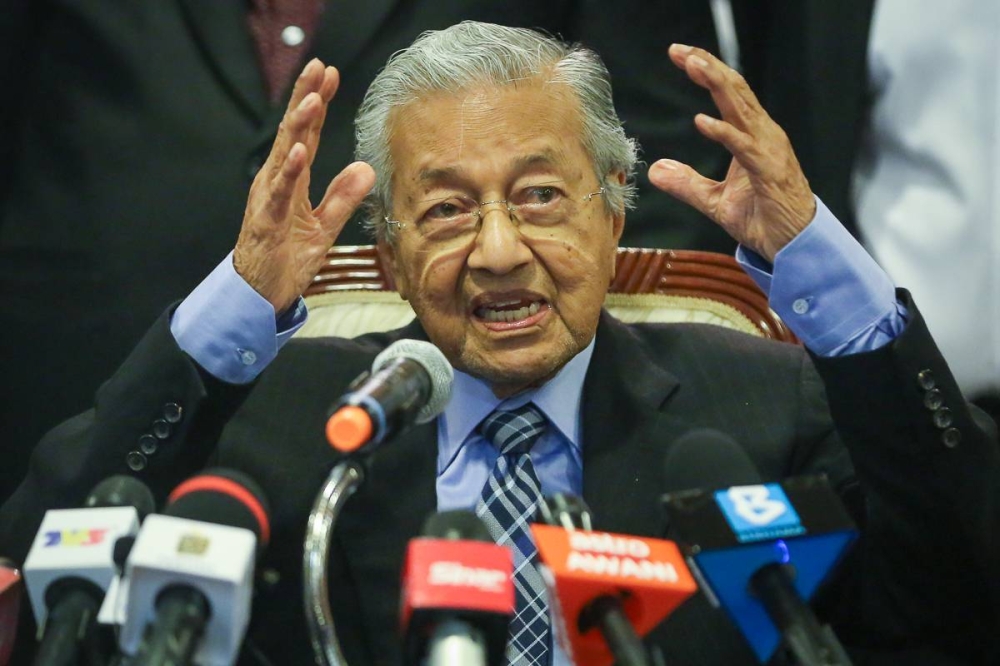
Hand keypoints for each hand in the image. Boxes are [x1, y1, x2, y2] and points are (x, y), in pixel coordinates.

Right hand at [234, 59, 375, 313]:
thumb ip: (343, 198)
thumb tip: (367, 168)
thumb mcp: (324, 226)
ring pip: (283, 156)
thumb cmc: (286, 258)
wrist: (260, 294)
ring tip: (313, 100)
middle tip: (318, 67)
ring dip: (298, 128)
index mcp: (290, 180)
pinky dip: (288, 171)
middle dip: (305, 98)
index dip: (317, 103)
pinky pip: (278, 193)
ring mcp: (269, 199)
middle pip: (292, 133)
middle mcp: (276, 181)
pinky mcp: (267, 221)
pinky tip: (298, 151)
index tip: (330, 73)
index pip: (306, 134)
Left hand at [648, 45, 814, 262]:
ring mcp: (769, 151)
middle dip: (708, 67)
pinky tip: (702, 121)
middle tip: (680, 50)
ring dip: (717, 85)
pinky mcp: (769, 173)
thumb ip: (686, 183)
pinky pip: (744, 148)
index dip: (706, 72)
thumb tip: (656, 170)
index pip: (728, 95)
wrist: (793, 246)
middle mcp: (763, 136)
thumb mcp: (714, 201)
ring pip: (742, 109)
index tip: (679, 54)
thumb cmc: (763, 218)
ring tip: (693, 65)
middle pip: (735, 91)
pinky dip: (723, 133)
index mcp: (751, 136)